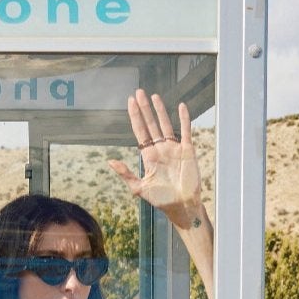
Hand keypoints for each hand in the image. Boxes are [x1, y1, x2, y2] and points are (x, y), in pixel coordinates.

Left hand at [109, 90, 202, 223]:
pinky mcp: (188, 151)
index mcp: (149, 156)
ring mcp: (174, 148)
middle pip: (151, 124)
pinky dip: (184, 119)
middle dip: (144, 109)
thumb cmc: (162, 200)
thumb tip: (110, 162)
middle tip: (139, 92)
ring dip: (160, 110)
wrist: (182, 206)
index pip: (140, 132)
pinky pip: (186, 131)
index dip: (135, 117)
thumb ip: (126, 174)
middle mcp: (161, 149)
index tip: (130, 102)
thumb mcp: (140, 188)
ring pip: (166, 125)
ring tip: (154, 96)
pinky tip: (181, 106)